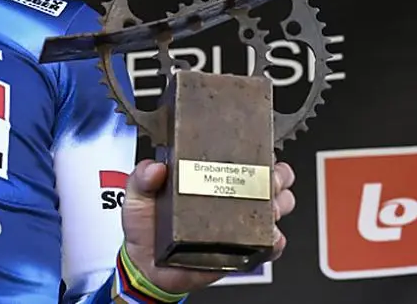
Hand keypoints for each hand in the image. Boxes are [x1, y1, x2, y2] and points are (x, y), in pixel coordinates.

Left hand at [120, 158, 296, 294]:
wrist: (147, 265)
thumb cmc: (146, 225)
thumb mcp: (137, 194)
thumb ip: (142, 177)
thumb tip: (155, 167)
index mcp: (209, 176)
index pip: (242, 158)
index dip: (257, 152)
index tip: (258, 150)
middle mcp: (229, 197)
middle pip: (270, 180)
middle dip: (276, 175)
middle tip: (267, 178)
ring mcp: (239, 224)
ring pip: (276, 208)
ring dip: (278, 203)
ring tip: (268, 204)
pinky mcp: (243, 251)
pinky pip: (269, 247)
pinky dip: (275, 241)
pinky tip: (270, 237)